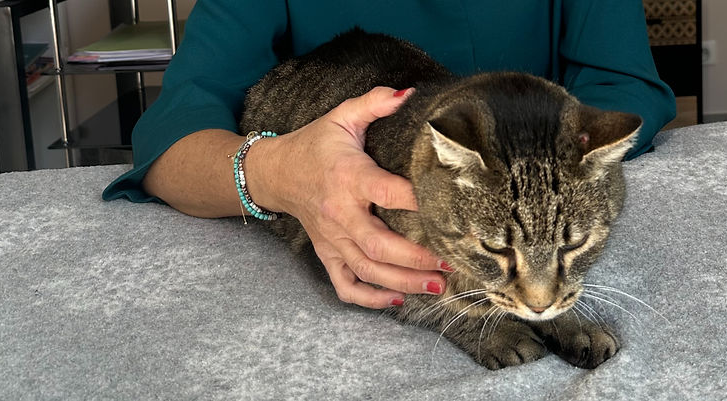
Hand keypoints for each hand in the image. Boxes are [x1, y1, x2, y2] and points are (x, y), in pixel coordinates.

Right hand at [246, 87, 447, 308]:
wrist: (274, 172)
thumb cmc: (315, 145)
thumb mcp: (343, 116)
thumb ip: (375, 102)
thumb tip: (409, 93)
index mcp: (349, 177)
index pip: (388, 192)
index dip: (418, 202)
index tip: (449, 210)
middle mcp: (341, 214)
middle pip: (380, 245)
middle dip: (418, 259)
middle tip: (452, 264)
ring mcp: (332, 239)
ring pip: (367, 270)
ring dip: (403, 282)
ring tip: (437, 286)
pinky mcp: (326, 254)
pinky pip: (344, 285)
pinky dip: (368, 298)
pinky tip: (395, 300)